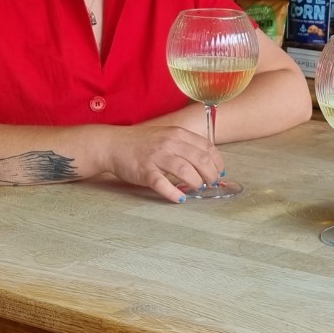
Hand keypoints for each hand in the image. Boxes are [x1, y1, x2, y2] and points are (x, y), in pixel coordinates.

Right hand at [107, 124, 223, 202]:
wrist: (113, 144)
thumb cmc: (142, 143)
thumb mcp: (167, 136)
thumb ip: (186, 146)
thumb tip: (208, 163)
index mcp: (178, 134)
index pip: (207, 147)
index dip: (218, 162)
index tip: (220, 172)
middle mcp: (170, 143)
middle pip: (200, 160)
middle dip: (210, 175)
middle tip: (210, 184)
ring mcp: (157, 156)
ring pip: (185, 171)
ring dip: (196, 183)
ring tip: (197, 188)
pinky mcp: (145, 171)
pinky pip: (163, 184)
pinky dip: (174, 193)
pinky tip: (180, 198)